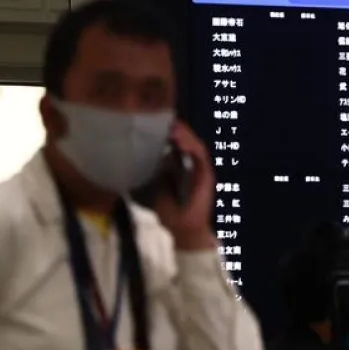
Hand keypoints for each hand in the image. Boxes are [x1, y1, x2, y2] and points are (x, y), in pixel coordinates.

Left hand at [153, 120, 216, 250]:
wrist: (183, 229)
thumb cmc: (169, 212)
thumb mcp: (155, 187)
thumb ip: (154, 172)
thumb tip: (142, 154)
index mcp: (180, 166)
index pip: (176, 143)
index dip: (169, 131)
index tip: (155, 122)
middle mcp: (192, 164)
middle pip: (187, 140)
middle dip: (177, 129)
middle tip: (164, 119)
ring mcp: (200, 169)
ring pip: (195, 144)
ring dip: (184, 134)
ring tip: (172, 128)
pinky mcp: (207, 174)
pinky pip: (200, 155)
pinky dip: (191, 146)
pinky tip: (180, 142)